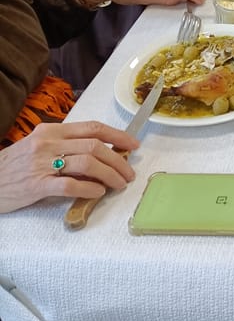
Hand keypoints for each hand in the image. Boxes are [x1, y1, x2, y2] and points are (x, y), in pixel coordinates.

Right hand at [0, 121, 138, 213]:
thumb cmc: (14, 165)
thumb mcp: (39, 145)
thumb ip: (66, 145)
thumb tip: (102, 153)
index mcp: (52, 130)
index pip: (92, 127)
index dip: (118, 135)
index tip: (133, 145)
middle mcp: (49, 143)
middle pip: (95, 146)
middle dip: (118, 160)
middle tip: (129, 173)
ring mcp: (42, 163)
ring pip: (87, 163)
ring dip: (110, 174)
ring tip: (119, 184)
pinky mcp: (36, 185)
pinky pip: (70, 185)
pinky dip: (89, 188)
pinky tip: (98, 192)